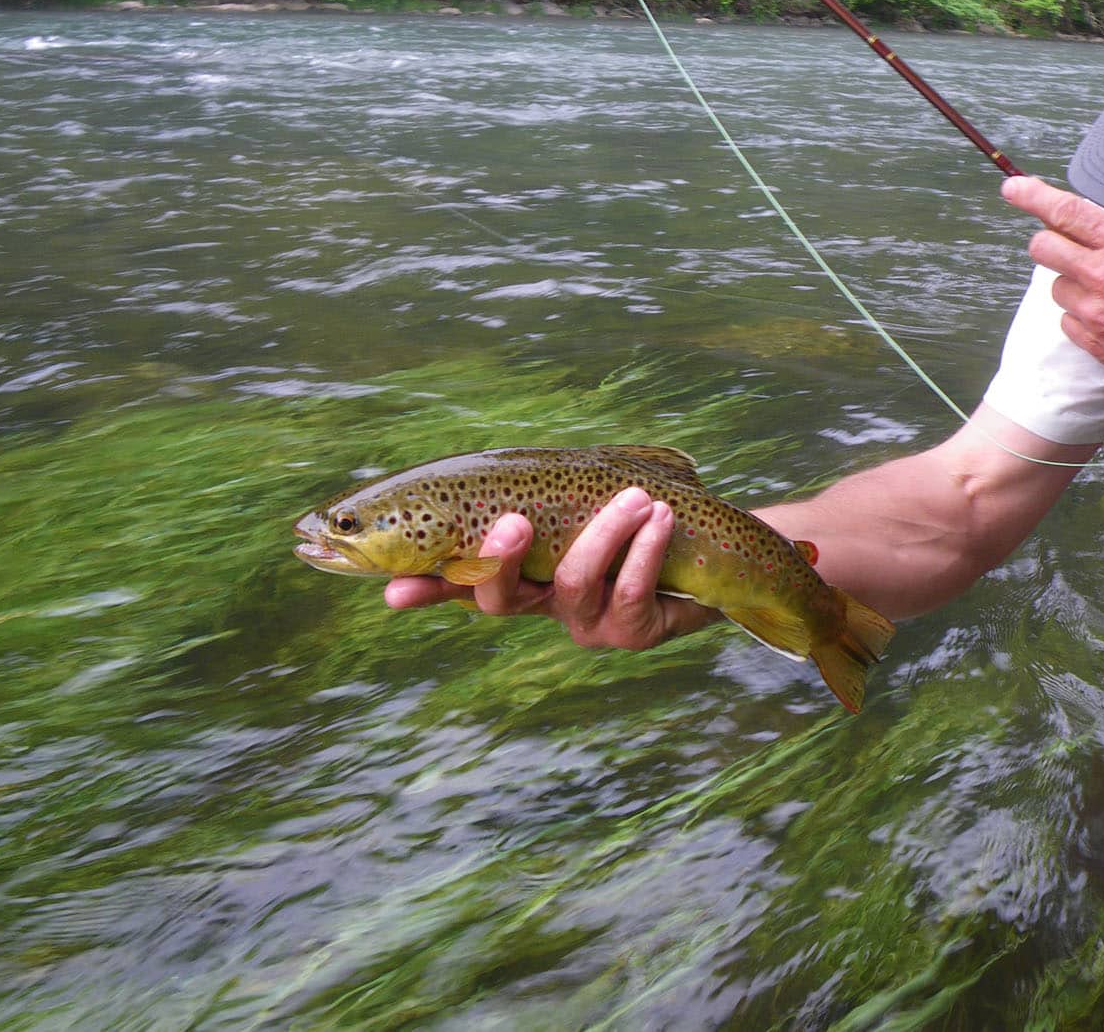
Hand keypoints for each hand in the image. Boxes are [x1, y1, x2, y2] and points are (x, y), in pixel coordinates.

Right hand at [383, 486, 721, 648]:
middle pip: (501, 598)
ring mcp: (587, 623)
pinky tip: (660, 517)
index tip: (393, 591)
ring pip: (574, 583)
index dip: (427, 589)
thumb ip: (540, 489)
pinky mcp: (633, 633)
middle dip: (500, 560)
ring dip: (604, 534)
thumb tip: (504, 470)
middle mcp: (544, 602)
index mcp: (521, 571)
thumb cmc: (636, 516)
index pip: (460, 582)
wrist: (710, 549)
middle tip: (512, 521)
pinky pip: (630, 592)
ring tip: (635, 496)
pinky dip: (644, 550)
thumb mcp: (585, 495)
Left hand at [1000, 175, 1103, 429]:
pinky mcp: (1091, 341)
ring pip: (1056, 285)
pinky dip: (1082, 315)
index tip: (1014, 188)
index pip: (1067, 211)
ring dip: (1073, 283)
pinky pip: (1067, 319)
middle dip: (1049, 241)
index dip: (1033, 196)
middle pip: (1043, 246)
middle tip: (1066, 244)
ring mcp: (1094, 312)